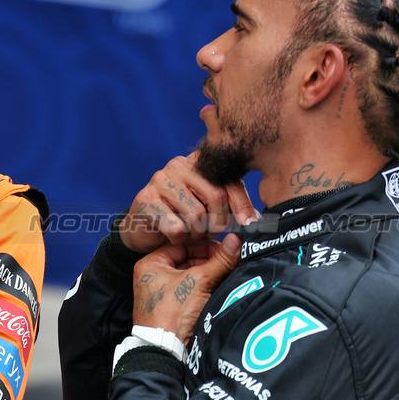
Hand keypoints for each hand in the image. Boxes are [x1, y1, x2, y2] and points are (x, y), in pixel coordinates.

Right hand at [119, 152, 257, 252]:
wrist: (142, 228)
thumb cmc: (181, 216)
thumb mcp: (211, 208)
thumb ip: (233, 208)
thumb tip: (256, 220)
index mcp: (200, 160)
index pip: (230, 180)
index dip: (241, 205)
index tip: (248, 225)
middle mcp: (180, 163)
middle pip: (215, 196)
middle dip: (218, 224)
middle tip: (210, 233)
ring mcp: (160, 179)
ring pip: (196, 214)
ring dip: (197, 233)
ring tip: (190, 233)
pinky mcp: (146, 198)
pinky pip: (176, 227)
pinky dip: (179, 238)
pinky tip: (173, 235)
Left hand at [132, 233, 240, 342]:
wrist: (166, 349)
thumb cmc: (172, 314)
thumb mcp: (199, 281)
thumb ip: (219, 260)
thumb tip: (235, 241)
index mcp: (151, 264)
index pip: (182, 246)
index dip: (205, 246)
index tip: (224, 248)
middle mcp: (153, 277)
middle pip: (188, 261)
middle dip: (210, 262)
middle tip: (229, 261)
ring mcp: (162, 294)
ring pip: (192, 277)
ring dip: (211, 276)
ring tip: (228, 274)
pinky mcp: (172, 307)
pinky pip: (191, 291)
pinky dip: (206, 289)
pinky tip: (221, 288)